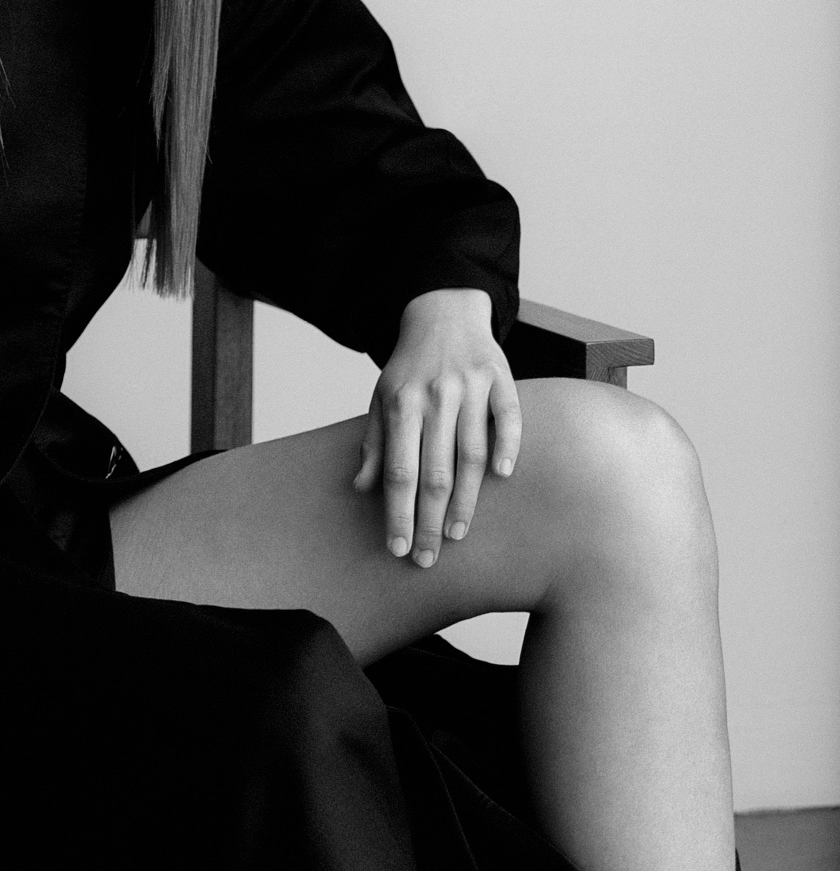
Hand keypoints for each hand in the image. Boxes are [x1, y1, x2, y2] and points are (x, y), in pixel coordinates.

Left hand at [351, 289, 520, 567]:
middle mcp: (435, 396)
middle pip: (434, 470)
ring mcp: (470, 386)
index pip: (399, 470)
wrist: (442, 312)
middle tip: (428, 558)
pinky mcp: (501, 377)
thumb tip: (361, 487)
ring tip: (457, 534)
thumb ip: (375, 442)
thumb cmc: (410, 366)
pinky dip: (508, 446)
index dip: (398, 513)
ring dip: (466, 499)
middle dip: (429, 520)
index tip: (397, 548)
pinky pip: (507, 417)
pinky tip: (503, 477)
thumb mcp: (382, 397)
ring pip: (472, 452)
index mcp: (401, 403)